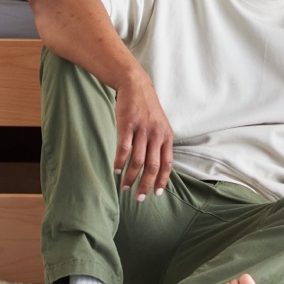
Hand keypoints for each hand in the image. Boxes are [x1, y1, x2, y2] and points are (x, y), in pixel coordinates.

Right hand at [112, 74, 172, 201]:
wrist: (136, 85)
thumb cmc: (147, 109)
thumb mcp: (160, 125)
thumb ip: (160, 144)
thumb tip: (157, 168)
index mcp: (167, 136)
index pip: (167, 164)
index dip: (162, 180)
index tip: (156, 193)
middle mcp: (156, 135)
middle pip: (152, 166)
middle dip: (145, 185)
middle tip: (139, 198)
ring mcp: (142, 130)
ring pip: (137, 161)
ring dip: (130, 177)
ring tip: (124, 187)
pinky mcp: (127, 125)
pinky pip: (124, 149)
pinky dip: (119, 162)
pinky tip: (115, 170)